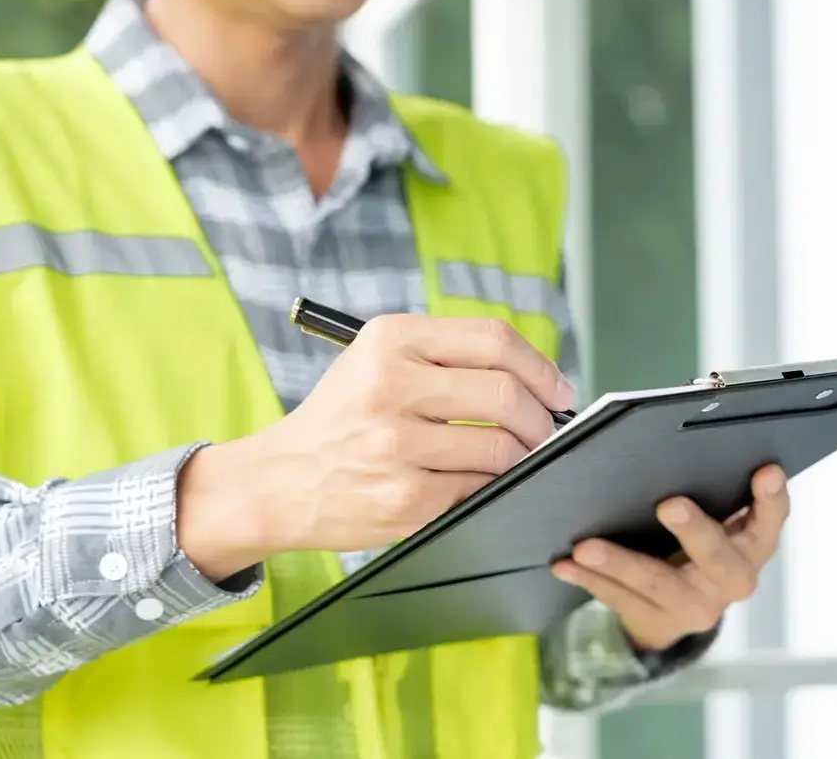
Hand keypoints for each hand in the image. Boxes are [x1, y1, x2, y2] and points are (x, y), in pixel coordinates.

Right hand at [178, 315, 573, 579]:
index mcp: (390, 340)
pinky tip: (482, 482)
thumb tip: (536, 379)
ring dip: (522, 456)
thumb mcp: (378, 361)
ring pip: (499, 447)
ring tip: (515, 457)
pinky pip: (478, 488)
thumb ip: (447, 357)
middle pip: (504, 394)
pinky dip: (492, 486)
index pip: (493, 340)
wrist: (278, 480)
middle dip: (541, 418)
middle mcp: (390, 385)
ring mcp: (395, 444)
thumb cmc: (342, 418)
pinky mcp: (403, 496)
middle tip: (546, 430)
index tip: (558, 389)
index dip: (540, 367)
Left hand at [551, 465, 788, 651]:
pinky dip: (590, 580)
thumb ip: (711, 490)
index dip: (771, 498)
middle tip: (668, 504)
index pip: (771, 520)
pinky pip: (620, 600)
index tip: (765, 470)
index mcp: (752, 544)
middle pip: (717, 557)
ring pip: (657, 583)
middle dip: (694, 530)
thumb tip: (673, 444)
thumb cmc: (696, 544)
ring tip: (586, 547)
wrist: (678, 611)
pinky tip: (565, 564)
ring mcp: (696, 607)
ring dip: (620, 563)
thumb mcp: (716, 521)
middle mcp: (732, 579)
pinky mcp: (659, 623)